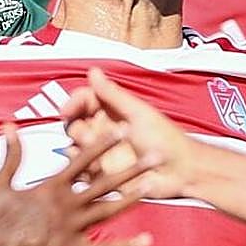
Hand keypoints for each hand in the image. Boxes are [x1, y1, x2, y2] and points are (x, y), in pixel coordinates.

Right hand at [0, 124, 157, 245]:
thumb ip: (11, 154)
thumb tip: (9, 125)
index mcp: (51, 187)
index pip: (82, 159)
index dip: (103, 144)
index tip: (122, 128)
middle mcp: (65, 204)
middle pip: (105, 182)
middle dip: (132, 167)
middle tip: (157, 154)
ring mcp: (69, 228)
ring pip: (108, 210)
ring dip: (134, 197)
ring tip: (156, 186)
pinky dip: (126, 245)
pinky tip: (147, 241)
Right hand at [61, 68, 195, 199]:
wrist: (179, 172)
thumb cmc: (167, 141)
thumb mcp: (137, 113)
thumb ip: (113, 94)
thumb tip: (94, 71)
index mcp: (113, 111)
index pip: (84, 100)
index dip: (73, 103)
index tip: (66, 110)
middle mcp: (105, 130)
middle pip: (75, 124)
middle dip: (76, 129)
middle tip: (87, 138)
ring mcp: (104, 151)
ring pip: (75, 147)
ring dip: (79, 150)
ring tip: (95, 158)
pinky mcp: (103, 173)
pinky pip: (83, 170)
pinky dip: (84, 169)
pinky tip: (95, 170)